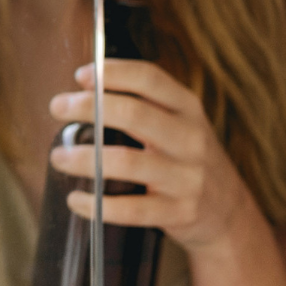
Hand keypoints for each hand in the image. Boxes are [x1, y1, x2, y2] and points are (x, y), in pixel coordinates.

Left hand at [48, 60, 256, 250]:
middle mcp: (191, 138)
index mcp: (188, 108)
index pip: (150, 78)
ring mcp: (188, 177)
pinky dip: (97, 206)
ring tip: (58, 157)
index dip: (113, 73)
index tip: (80, 76)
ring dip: (84, 158)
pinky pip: (132, 209)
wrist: (228, 212)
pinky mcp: (180, 212)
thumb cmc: (185, 159)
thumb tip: (84, 88)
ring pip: (127, 162)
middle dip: (88, 107)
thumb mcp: (178, 123)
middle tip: (57, 107)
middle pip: (134, 114)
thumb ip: (142, 105)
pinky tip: (76, 199)